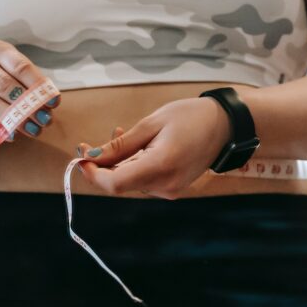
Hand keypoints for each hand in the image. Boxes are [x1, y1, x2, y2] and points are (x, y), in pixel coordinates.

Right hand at [0, 40, 59, 138]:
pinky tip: (13, 134)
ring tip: (32, 130)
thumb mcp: (19, 79)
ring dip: (13, 119)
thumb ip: (34, 89)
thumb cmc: (4, 85)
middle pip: (3, 84)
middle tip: (44, 120)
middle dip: (26, 104)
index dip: (38, 85)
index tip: (54, 102)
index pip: (20, 66)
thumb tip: (50, 104)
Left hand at [76, 97, 232, 198]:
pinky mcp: (172, 188)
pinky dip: (131, 166)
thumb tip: (90, 157)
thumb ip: (120, 145)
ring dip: (116, 163)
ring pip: (129, 182)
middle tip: (89, 143)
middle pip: (119, 184)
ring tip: (119, 135)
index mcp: (160, 167)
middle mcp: (165, 185)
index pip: (114, 184)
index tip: (81, 157)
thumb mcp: (151, 124)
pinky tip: (133, 147)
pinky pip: (142, 180)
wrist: (226, 125)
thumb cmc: (190, 117)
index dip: (92, 174)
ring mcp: (170, 190)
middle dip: (101, 166)